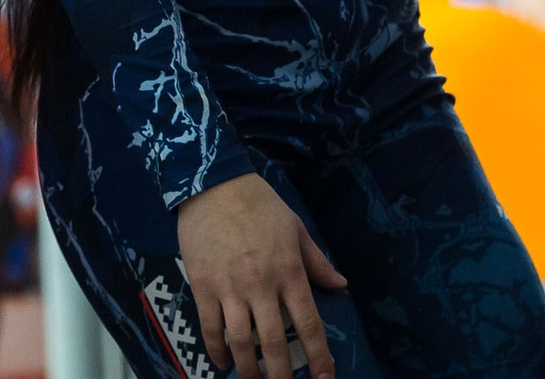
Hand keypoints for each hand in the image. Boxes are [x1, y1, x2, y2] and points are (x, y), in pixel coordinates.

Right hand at [175, 172, 346, 378]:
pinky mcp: (204, 287)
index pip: (308, 323)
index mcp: (289, 271)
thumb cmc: (260, 204)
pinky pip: (211, 328)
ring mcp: (230, 289)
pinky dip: (217, 351)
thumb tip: (340, 285)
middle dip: (281, 374)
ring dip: (248, 370)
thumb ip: (317, 261)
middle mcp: (262, 285)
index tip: (325, 378)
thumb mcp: (296, 228)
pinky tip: (223, 362)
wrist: (215, 185)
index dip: (319, 356)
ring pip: (241, 342)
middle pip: (273, 343)